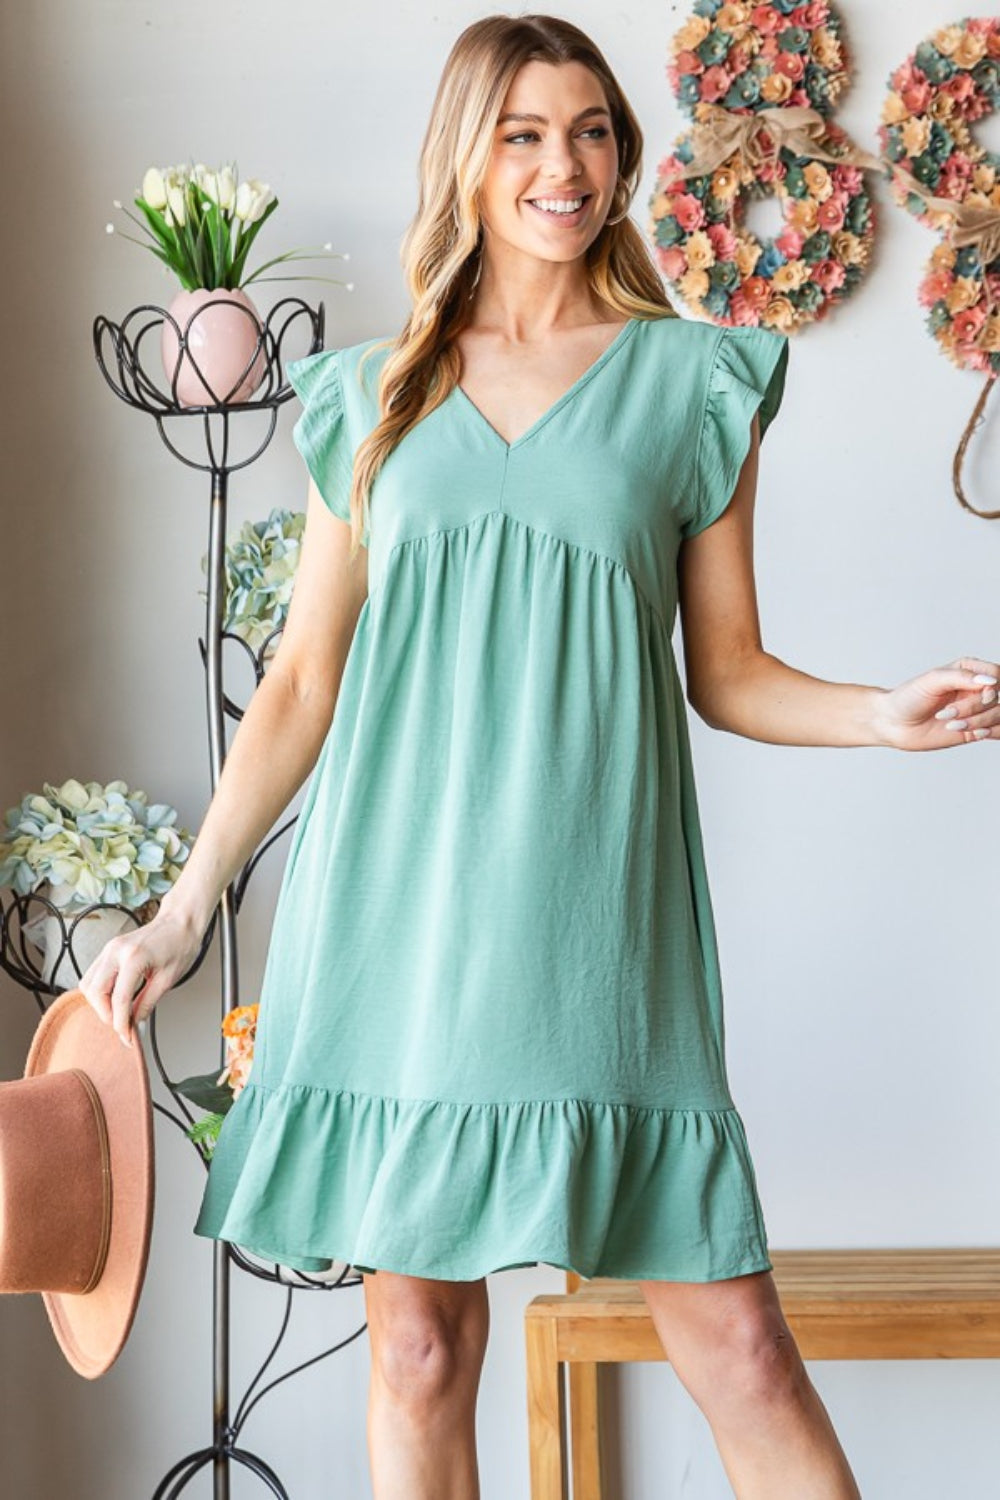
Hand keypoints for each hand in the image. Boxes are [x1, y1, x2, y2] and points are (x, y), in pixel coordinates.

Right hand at [76, 903, 206, 1047]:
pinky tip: (112, 999)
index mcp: (134, 957)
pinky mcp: (108, 949)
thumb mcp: (168, 979)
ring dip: (99, 1004)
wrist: (180, 922)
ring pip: (88, 983)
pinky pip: (93, 975)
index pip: (119, 999)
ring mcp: (109, 948)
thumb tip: (135, 1023)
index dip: (121, 1023)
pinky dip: (99, 991)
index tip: (127, 1037)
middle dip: (105, 1014)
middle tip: (121, 1025)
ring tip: (117, 1013)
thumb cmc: (180, 944)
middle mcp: (116, 951)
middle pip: (95, 991)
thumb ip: (147, 1003)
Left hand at [873, 656, 998, 750]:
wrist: (894, 723)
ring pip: (998, 714)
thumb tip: (990, 680)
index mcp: (968, 671)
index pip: (996, 673)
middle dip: (973, 707)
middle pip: (996, 696)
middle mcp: (975, 689)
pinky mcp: (975, 729)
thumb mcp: (932, 681)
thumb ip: (962, 677)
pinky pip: (999, 730)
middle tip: (947, 713)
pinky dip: (991, 732)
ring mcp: (976, 711)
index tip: (973, 693)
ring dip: (977, 721)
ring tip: (950, 724)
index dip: (991, 685)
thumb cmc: (908, 698)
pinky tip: (973, 732)